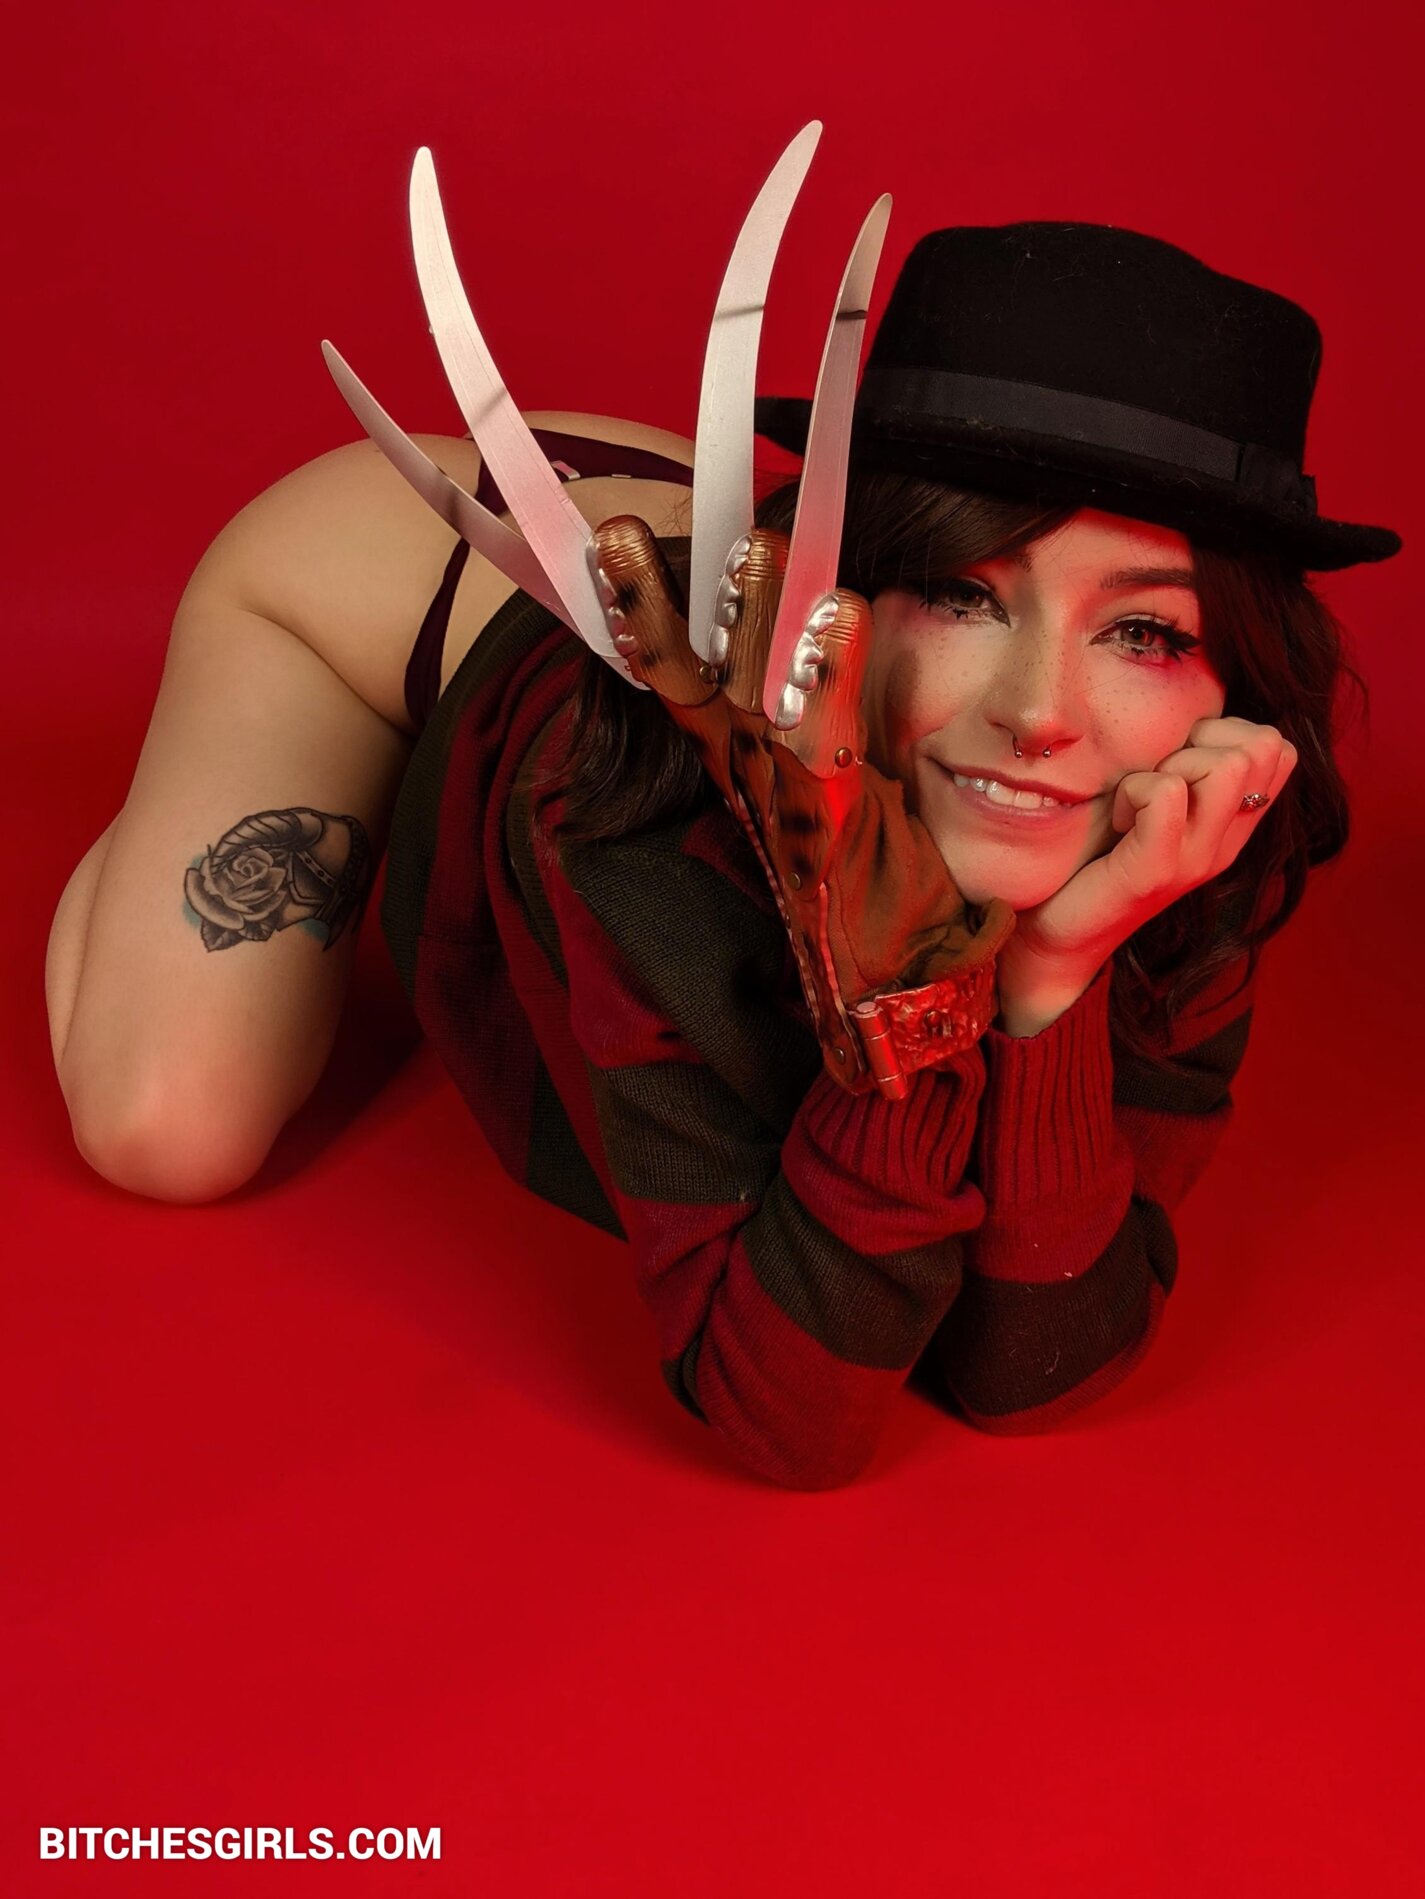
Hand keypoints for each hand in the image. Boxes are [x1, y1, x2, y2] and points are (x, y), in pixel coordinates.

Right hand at [591, 517, 1015, 1096]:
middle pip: (689, 669)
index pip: (667, 669)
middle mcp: (744, 764)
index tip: (606, 542)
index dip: (633, 610)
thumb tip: (794, 612)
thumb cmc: (860, 871)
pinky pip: (825, 725)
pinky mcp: (834, 806)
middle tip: (622, 531)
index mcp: (731, 752)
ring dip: (751, 615)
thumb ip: (795, 704)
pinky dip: (829, 668)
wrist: (888, 983)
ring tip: (753, 545)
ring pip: (751, 684)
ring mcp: (783, 784)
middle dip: (652, 605)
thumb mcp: (809, 778)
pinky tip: (841, 608)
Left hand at [1000, 716, 1298, 999]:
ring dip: (1169, 765)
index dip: (1229, 731)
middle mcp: (1226, 842)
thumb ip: (1180, 765)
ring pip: (1226, 765)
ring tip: (1134, 802)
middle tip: (1154, 779)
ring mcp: (1196, 859)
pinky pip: (1167, 794)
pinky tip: (1116, 820)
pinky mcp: (1156, 871)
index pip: (1279, 749)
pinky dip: (1134, 792)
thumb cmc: (1095, 858)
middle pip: (1262, 746)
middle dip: (1201, 742)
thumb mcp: (1151, 803)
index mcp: (1232, 825)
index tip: (1176, 761)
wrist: (1057, 935)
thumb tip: (1189, 709)